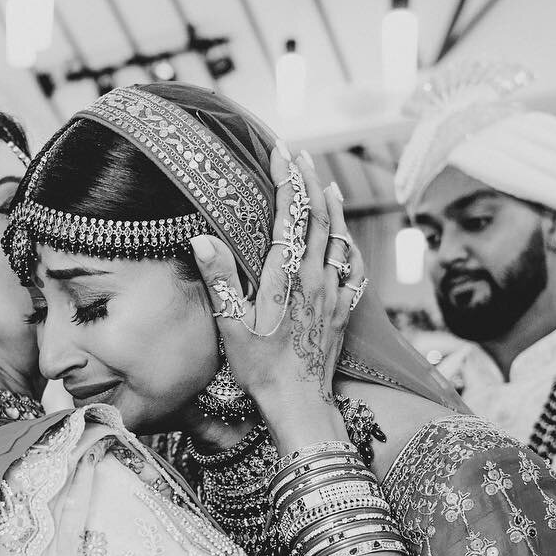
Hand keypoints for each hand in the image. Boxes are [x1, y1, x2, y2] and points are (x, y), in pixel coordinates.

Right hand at [191, 148, 363, 421]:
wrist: (300, 404)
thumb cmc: (261, 369)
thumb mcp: (231, 324)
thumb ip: (219, 278)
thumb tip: (201, 238)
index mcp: (286, 276)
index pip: (289, 215)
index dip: (287, 179)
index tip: (281, 151)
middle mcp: (315, 278)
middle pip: (318, 218)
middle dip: (309, 182)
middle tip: (301, 156)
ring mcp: (333, 294)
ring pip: (339, 239)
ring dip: (332, 208)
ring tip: (326, 184)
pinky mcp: (342, 312)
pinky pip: (354, 269)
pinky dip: (351, 246)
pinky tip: (347, 240)